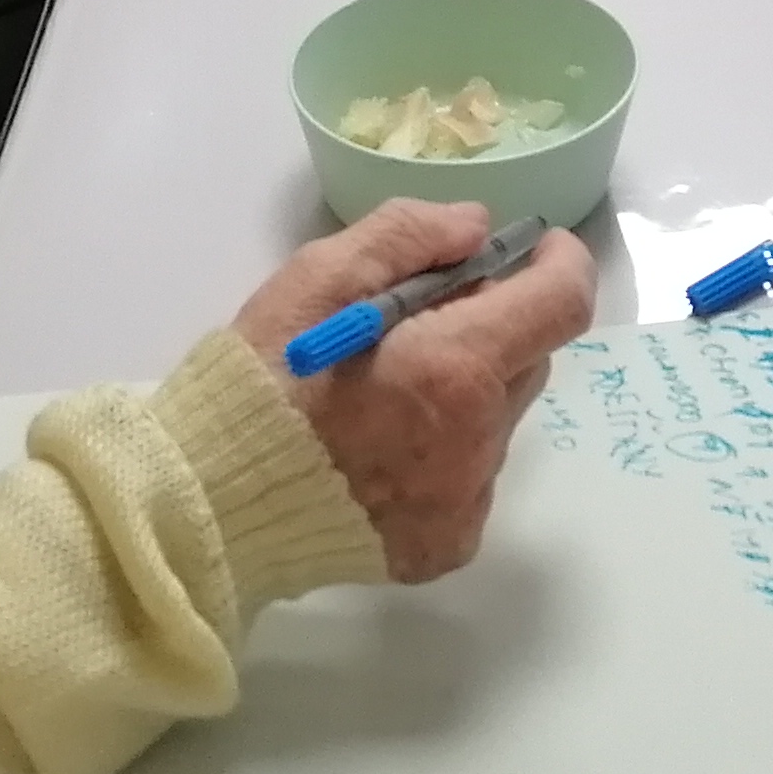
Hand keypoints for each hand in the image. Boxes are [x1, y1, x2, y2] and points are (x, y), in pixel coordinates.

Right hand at [234, 199, 595, 580]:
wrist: (210, 502)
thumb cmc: (261, 379)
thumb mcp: (319, 276)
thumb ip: (409, 235)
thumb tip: (478, 227)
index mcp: (455, 367)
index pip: (562, 303)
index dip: (556, 264)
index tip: (529, 249)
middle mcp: (477, 440)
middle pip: (527, 360)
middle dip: (492, 328)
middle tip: (419, 323)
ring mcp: (465, 501)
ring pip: (498, 420)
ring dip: (465, 394)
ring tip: (384, 397)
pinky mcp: (447, 546)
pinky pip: (472, 480)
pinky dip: (444, 455)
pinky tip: (379, 453)